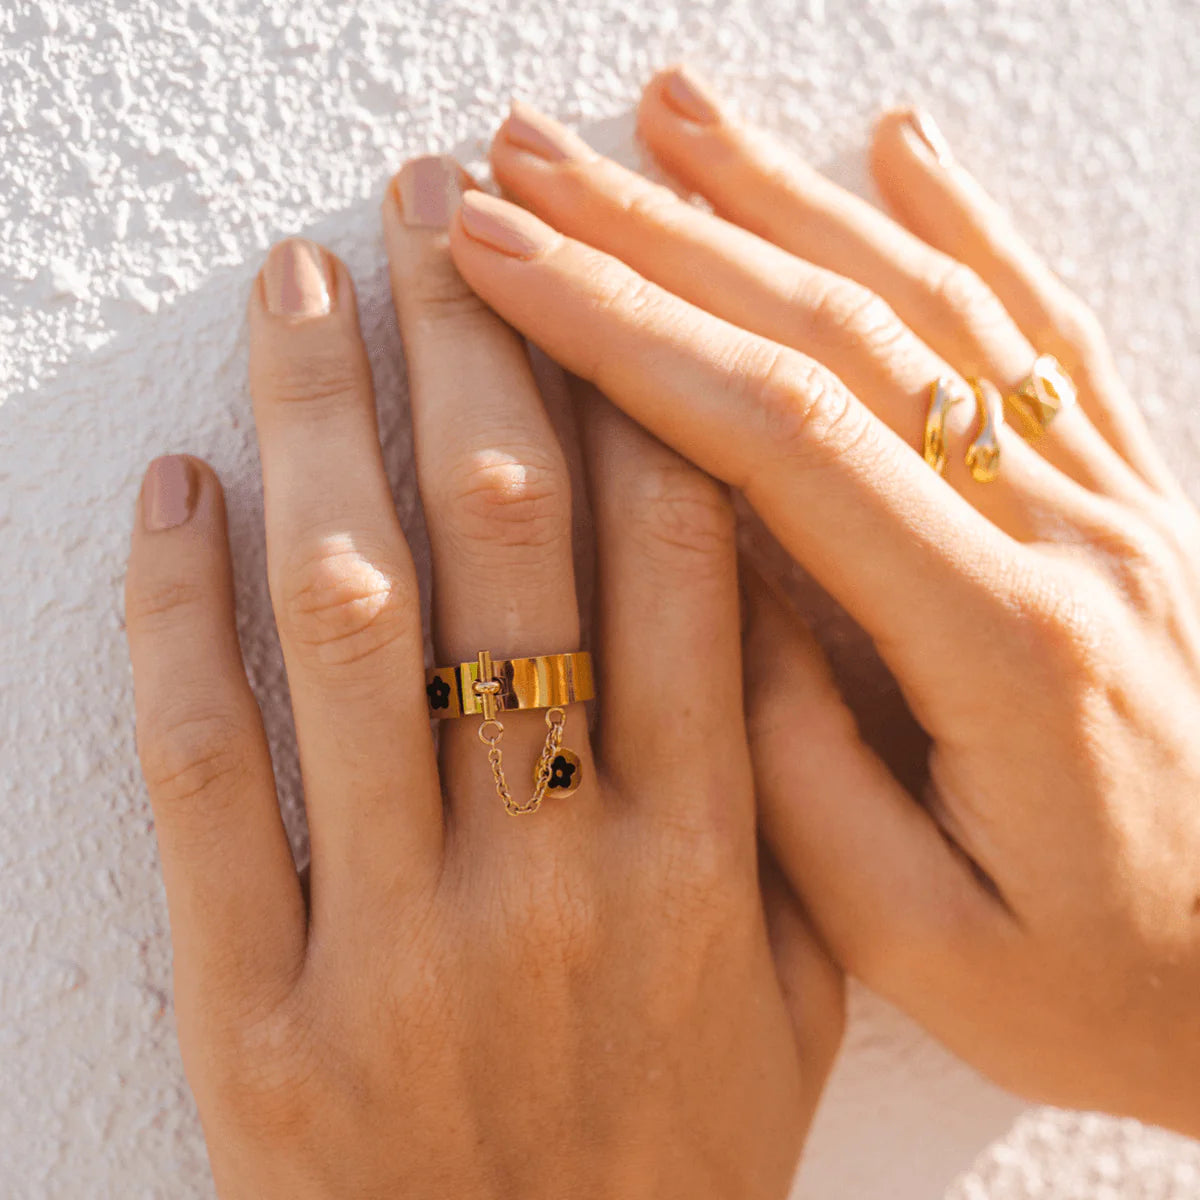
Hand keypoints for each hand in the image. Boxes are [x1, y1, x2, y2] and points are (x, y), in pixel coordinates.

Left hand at [123, 153, 841, 1197]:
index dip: (622, 383)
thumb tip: (760, 614)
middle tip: (428, 202)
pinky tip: (177, 493)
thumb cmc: (671, 1171)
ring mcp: (400, 951)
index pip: (667, 559)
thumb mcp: (796, 1004)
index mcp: (701, 868)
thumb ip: (793, 814)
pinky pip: (209, 782)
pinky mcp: (261, 1025)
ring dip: (319, 426)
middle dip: (469, 344)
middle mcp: (558, 881)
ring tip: (302, 287)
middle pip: (507, 543)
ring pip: (350, 625)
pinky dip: (176, 621)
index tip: (572, 267)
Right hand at [443, 69, 1199, 1135]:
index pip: (780, 436)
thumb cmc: (1119, 993)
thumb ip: (797, 775)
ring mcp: (1118, 500)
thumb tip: (705, 604)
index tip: (502, 262)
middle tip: (530, 162)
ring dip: (786, 196)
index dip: (624, 334)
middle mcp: (1072, 535)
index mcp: (1006, 647)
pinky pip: (1047, 330)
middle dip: (662, 234)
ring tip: (671, 113)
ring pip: (934, 301)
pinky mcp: (1137, 500)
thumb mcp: (929, 944)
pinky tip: (899, 144)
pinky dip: (962, 223)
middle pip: (840, 331)